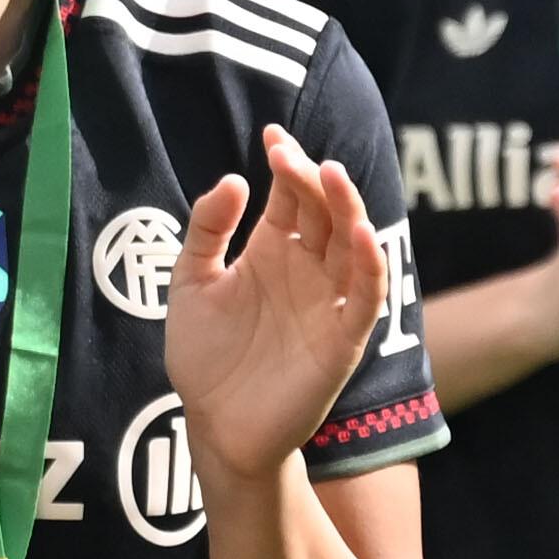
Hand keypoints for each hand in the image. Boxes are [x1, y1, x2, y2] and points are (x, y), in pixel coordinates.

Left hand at [167, 130, 393, 470]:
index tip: (272, 134)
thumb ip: (206, 232)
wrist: (215, 424)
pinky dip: (368, 262)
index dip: (287, 164)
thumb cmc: (204, 355)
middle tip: (288, 155)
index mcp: (274, 250)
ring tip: (330, 174)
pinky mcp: (345, 338)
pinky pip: (367, 294)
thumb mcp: (190, 284)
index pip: (292, 196)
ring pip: (353, 243)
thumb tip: (235, 180)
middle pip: (325, 211)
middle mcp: (308, 269)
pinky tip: (357, 233)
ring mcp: (330, 300)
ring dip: (347, 208)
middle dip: (312, 179)